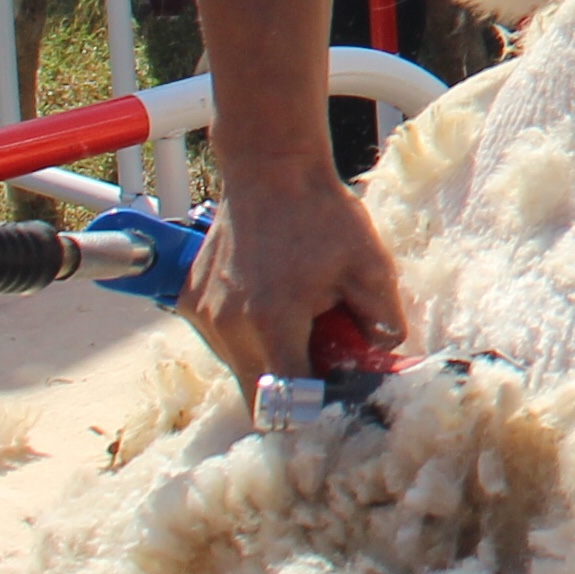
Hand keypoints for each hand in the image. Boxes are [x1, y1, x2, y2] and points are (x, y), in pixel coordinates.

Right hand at [183, 155, 406, 396]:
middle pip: (257, 395)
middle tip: (319, 359)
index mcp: (273, 322)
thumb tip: (385, 359)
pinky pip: (219, 340)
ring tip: (295, 317)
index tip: (332, 398)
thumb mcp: (371, 264)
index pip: (286, 402)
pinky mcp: (188, 301)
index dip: (313, 406)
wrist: (270, 166)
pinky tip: (268, 299)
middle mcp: (229, 327)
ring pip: (237, 369)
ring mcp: (203, 315)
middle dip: (290, 389)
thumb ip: (383, 321)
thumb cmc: (323, 213)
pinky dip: (244, 335)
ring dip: (267, 360)